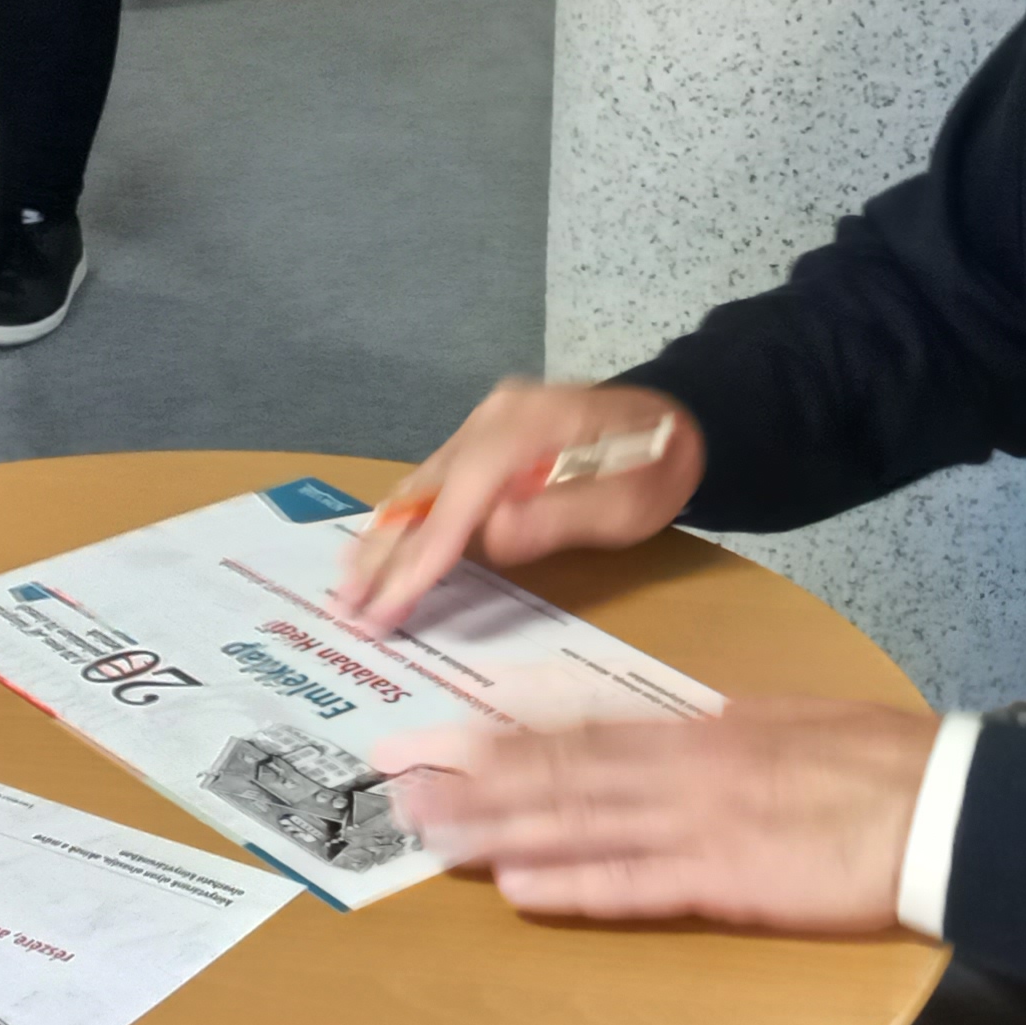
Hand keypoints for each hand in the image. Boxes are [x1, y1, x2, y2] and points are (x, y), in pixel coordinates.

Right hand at [330, 379, 702, 631]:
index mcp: (526, 428)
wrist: (679, 417)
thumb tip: (493, 536)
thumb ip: (562, 516)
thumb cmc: (660, 465)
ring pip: (420, 484)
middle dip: (384, 554)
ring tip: (347, 583)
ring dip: (384, 537)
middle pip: (424, 491)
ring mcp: (487, 421)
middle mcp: (495, 417)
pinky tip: (378, 543)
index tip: (385, 607)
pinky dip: (405, 516)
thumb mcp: (630, 502)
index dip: (419, 560)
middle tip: (346, 607)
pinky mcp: (487, 433)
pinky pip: (435, 478)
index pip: (457, 502)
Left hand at [371, 699, 935, 931]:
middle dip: (472, 777)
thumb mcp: (785, 723)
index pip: (583, 729)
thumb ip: (716, 734)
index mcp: (700, 728)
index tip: (443, 736)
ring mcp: (700, 821)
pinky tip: (519, 889)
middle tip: (397, 778)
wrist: (943, 805)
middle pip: (559, 771)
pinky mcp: (727, 878)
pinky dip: (573, 886)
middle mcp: (684, 766)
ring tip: (428, 833)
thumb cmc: (878, 763)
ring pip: (578, 821)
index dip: (506, 736)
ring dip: (498, 829)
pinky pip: (634, 884)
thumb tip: (660, 739)